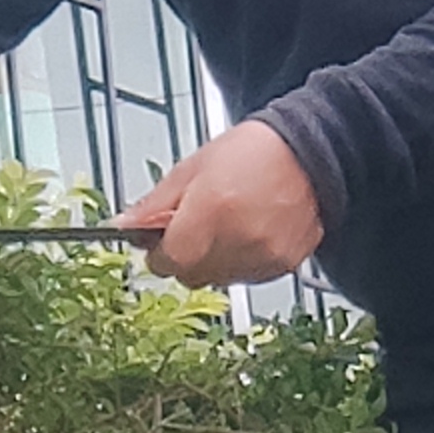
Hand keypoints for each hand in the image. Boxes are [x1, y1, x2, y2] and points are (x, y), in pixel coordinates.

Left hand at [122, 122, 323, 287]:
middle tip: (196, 228)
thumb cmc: (251, 153)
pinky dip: (240, 262)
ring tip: (228, 225)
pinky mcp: (284, 265)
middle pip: (191, 276)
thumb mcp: (192, 168)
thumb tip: (122, 227)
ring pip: (218, 280)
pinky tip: (249, 233)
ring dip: (213, 261)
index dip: (159, 253)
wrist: (310, 152)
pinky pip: (247, 277)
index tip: (161, 242)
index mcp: (210, 210)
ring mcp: (264, 256)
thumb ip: (154, 204)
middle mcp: (239, 239)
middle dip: (185, 257)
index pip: (168, 262)